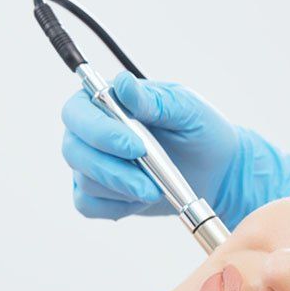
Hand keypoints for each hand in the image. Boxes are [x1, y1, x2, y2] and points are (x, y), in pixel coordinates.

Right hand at [60, 71, 289, 229]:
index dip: (99, 131)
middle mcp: (89, 131)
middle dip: (110, 170)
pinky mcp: (96, 193)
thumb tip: (123, 84)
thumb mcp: (185, 108)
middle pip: (73, 150)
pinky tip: (142, 198)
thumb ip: (153, 99)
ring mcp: (90, 163)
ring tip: (155, 188)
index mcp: (104, 100)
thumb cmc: (199, 130)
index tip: (136, 147)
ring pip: (84, 180)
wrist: (215, 169)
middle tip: (148, 183)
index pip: (77, 112)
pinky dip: (116, 206)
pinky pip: (88, 205)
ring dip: (122, 189)